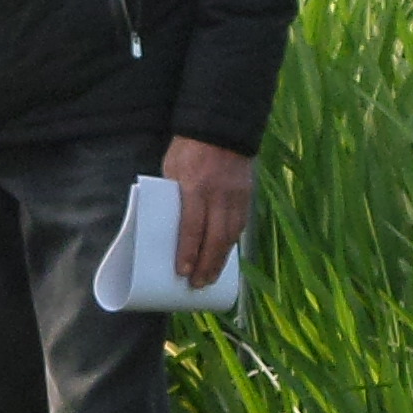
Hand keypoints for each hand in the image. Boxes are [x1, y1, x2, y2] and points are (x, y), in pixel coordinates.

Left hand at [160, 137, 254, 287]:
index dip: (188, 251)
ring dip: (221, 259)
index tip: (183, 271)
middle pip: (215, 237)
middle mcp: (218, 194)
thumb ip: (173, 196)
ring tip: (211, 278)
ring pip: (231, 235)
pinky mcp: (246, 195)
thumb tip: (166, 225)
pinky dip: (232, 243)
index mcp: (195, 186)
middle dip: (207, 264)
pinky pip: (241, 225)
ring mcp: (236, 196)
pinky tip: (225, 255)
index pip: (192, 226)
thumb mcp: (172, 170)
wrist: (220, 127)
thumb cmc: (187, 149)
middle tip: (198, 284)